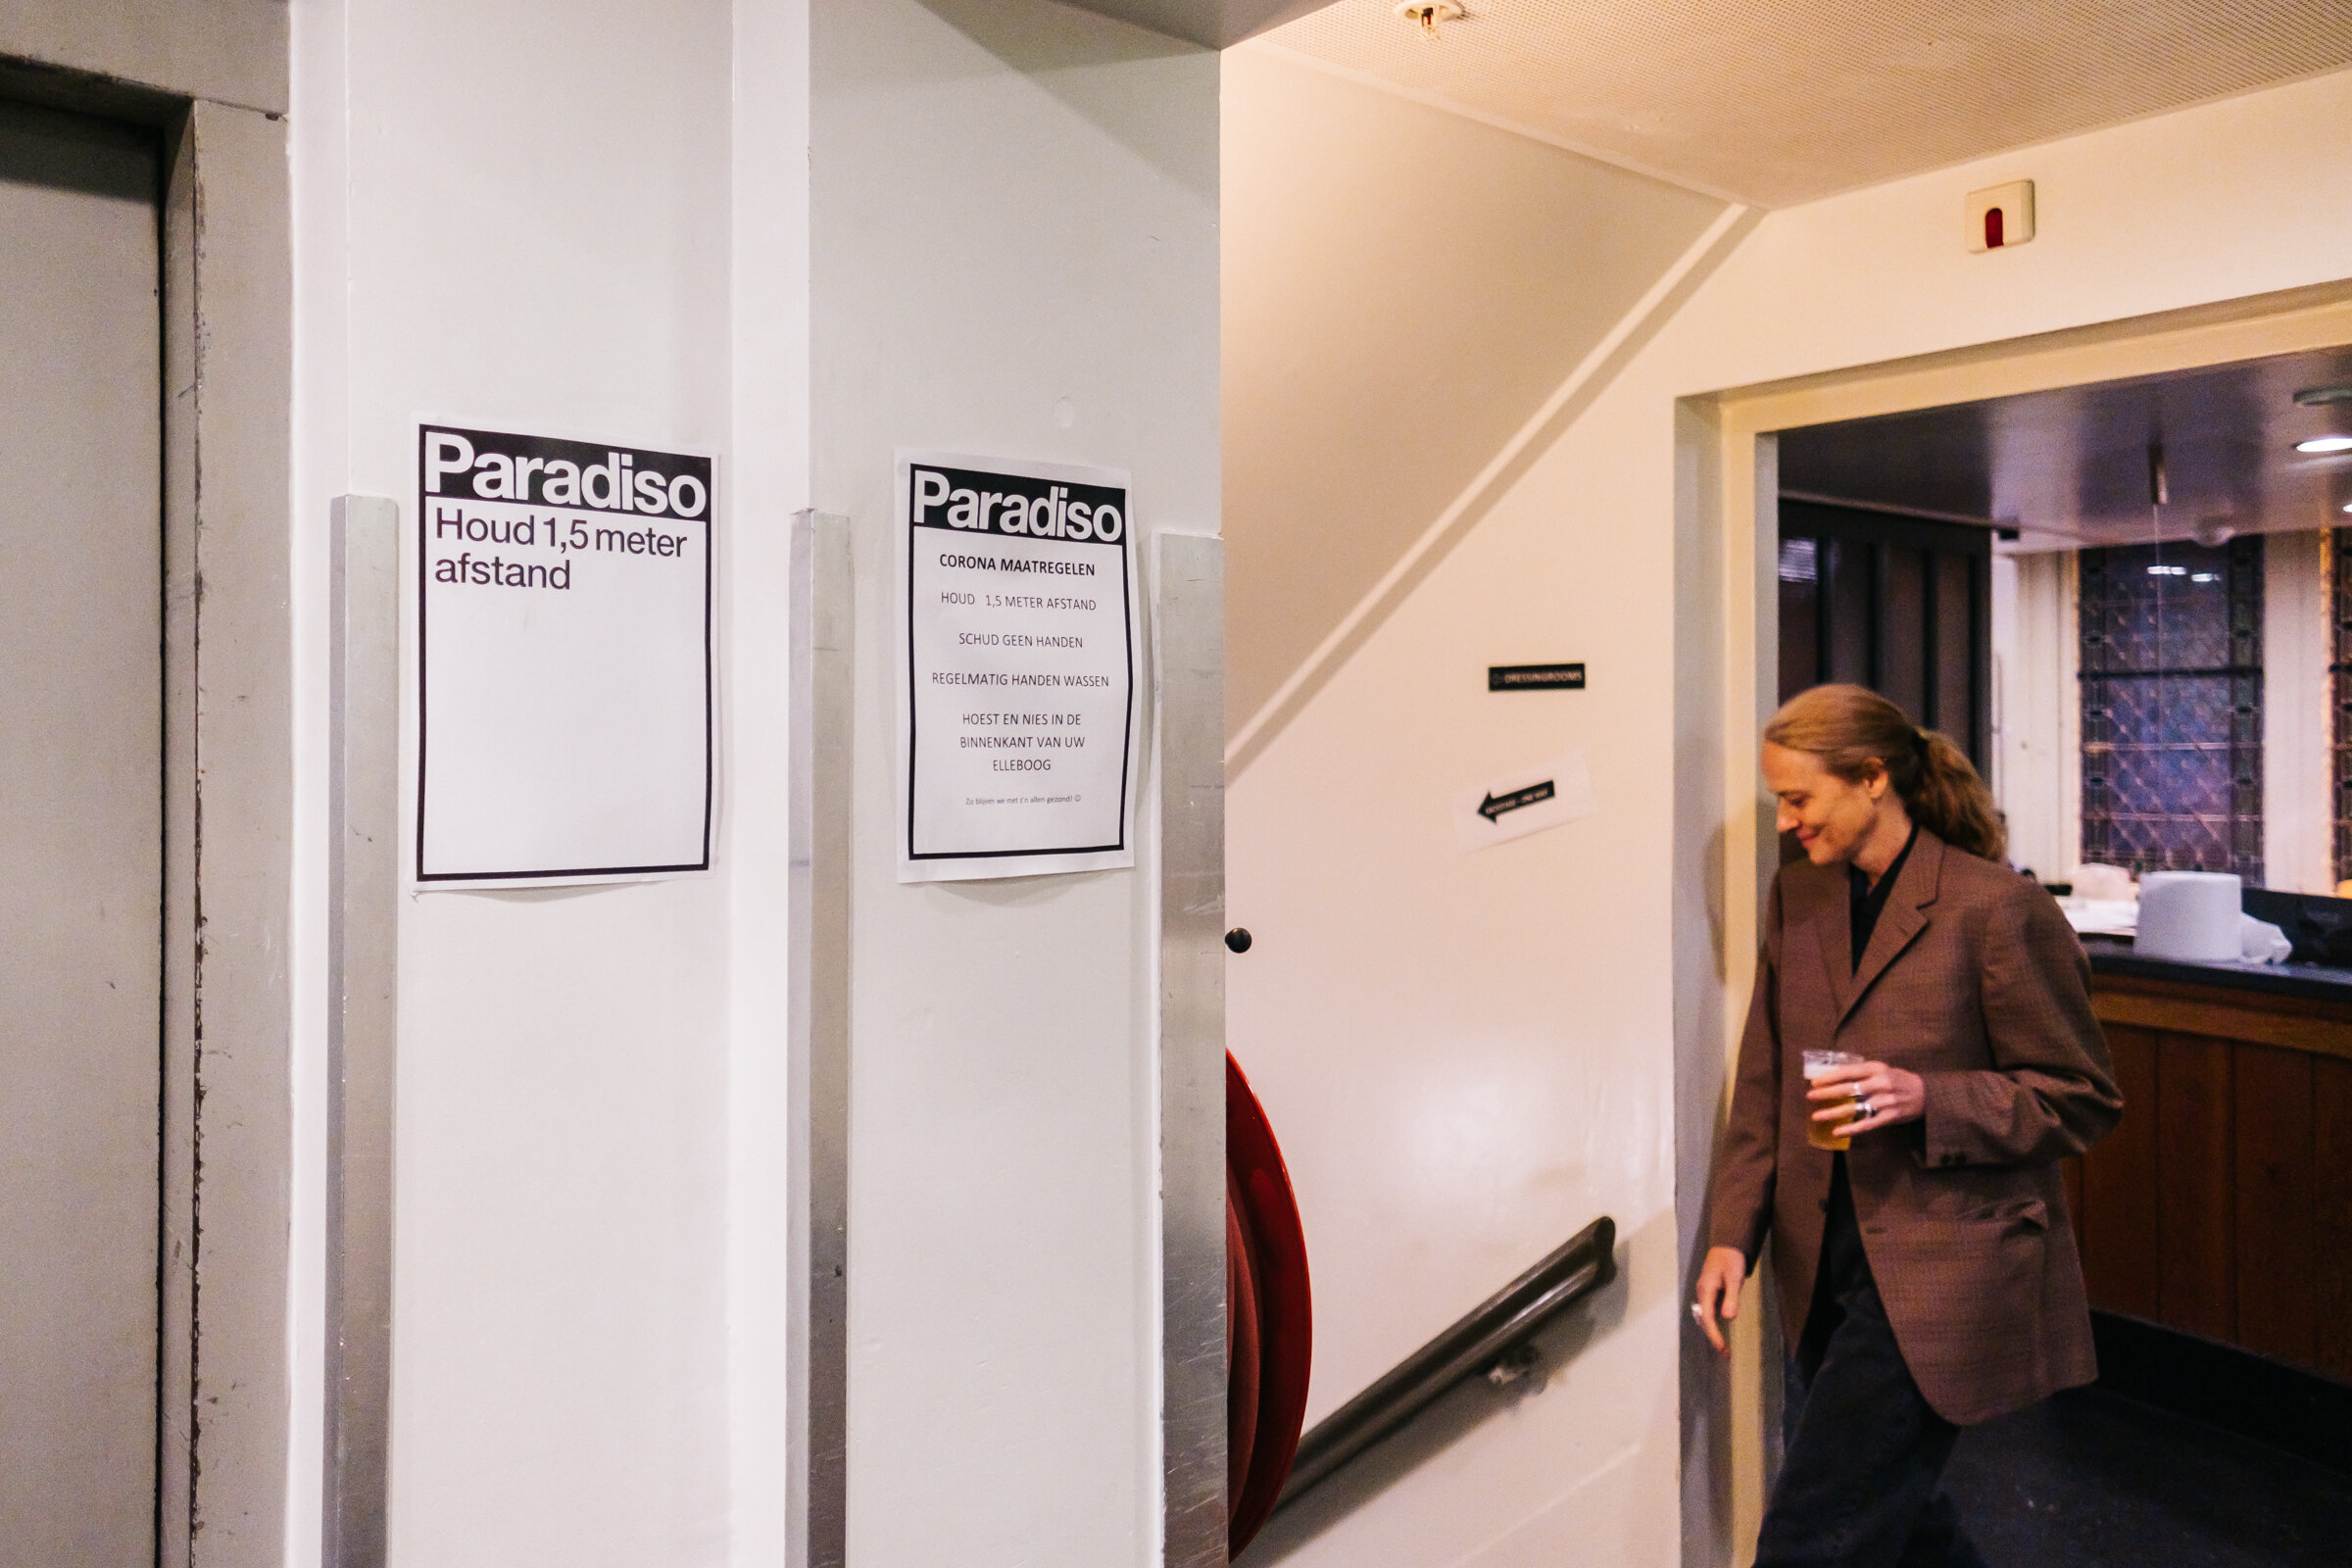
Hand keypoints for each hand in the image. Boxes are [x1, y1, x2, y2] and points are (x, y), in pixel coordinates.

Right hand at [1692, 1245, 1746, 1356]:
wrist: (1727, 1245)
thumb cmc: (1731, 1260)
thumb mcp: (1734, 1278)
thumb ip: (1731, 1298)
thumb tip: (1728, 1318)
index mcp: (1706, 1290)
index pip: (1708, 1318)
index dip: (1714, 1334)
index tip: (1721, 1347)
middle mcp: (1702, 1293)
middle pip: (1704, 1319)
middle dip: (1713, 1336)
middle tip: (1724, 1352)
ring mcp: (1704, 1292)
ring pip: (1705, 1316)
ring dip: (1713, 1331)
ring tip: (1723, 1346)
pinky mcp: (1709, 1291)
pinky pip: (1709, 1311)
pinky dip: (1714, 1323)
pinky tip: (1721, 1329)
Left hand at [1807, 1060, 1924, 1137]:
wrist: (1926, 1094)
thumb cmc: (1897, 1079)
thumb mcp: (1881, 1069)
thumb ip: (1861, 1072)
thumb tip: (1832, 1076)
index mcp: (1877, 1068)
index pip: (1848, 1071)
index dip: (1830, 1077)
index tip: (1814, 1082)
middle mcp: (1880, 1083)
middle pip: (1848, 1088)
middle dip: (1827, 1093)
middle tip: (1810, 1096)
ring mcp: (1885, 1101)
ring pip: (1854, 1107)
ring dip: (1833, 1113)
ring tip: (1817, 1116)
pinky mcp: (1889, 1117)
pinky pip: (1867, 1124)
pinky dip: (1851, 1128)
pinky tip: (1837, 1131)